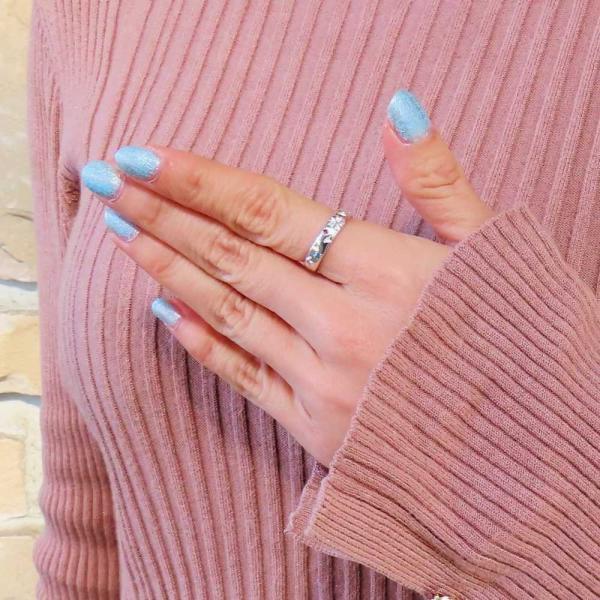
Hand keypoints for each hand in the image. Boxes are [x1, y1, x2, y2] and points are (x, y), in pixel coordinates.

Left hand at [81, 90, 493, 465]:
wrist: (534, 458)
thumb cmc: (518, 344)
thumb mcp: (492, 253)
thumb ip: (439, 182)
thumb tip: (399, 109)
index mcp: (390, 274)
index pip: (270, 213)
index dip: (200, 181)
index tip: (143, 157)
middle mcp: (346, 329)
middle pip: (234, 258)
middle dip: (164, 215)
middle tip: (108, 184)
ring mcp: (326, 385)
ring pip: (228, 313)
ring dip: (168, 268)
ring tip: (123, 233)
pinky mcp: (318, 431)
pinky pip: (245, 378)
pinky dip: (200, 342)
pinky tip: (163, 309)